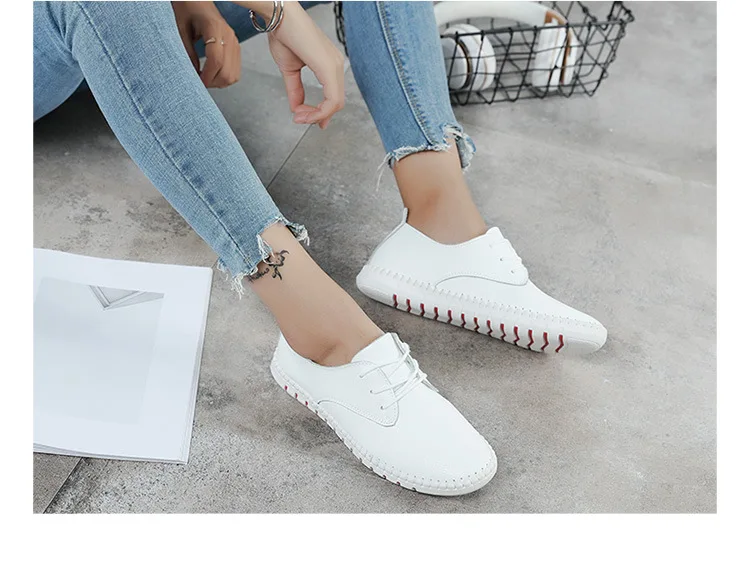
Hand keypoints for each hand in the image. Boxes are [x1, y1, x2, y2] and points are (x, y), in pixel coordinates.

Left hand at [171, 1, 241, 87]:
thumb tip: (192, 75)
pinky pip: (236, 70)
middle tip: (199, 83)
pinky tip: (213, 74)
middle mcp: (229, 36)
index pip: (216, 60)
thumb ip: (187, 52)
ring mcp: (235, 42)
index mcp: (215, 28)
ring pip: (234, 75)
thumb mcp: (181, 29)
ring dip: (219, 82)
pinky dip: (225, 77)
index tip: (197, 83)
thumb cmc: (187, 9)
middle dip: (213, 82)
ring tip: (206, 79)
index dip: (206, 76)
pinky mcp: (236, 47)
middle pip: (227, 71)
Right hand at [262, 1, 345, 128]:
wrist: (279, 17)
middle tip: (299, 119)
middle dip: (317, 116)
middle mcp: (336, 65)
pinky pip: (332, 100)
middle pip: (336, 104)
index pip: (333, 98)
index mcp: (329, 65)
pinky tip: (304, 113)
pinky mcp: (329, 67)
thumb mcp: (290, 70)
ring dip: (316, 116)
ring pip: (335, 105)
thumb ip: (295, 90)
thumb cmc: (284, 35)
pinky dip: (319, 111)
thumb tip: (297, 109)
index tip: (301, 117)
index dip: (319, 113)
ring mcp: (335, 66)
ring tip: (299, 116)